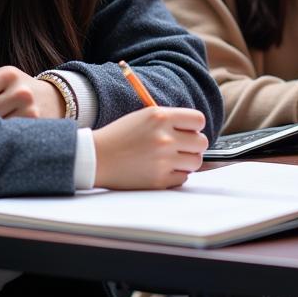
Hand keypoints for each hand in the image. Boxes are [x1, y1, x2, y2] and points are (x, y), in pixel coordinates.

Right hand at [92, 107, 207, 188]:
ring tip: (171, 159)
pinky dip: (175, 175)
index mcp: (160, 117)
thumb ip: (170, 120)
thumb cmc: (120, 136)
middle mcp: (164, 138)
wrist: (96, 158)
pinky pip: (183, 178)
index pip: (198, 120)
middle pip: (201, 142)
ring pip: (196, 162)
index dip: (194, 126)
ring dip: (186, 161)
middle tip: (181, 147)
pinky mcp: (159, 180)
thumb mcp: (144, 116)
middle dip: (193, 145)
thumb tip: (196, 130)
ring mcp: (163, 160)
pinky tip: (160, 169)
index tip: (188, 131)